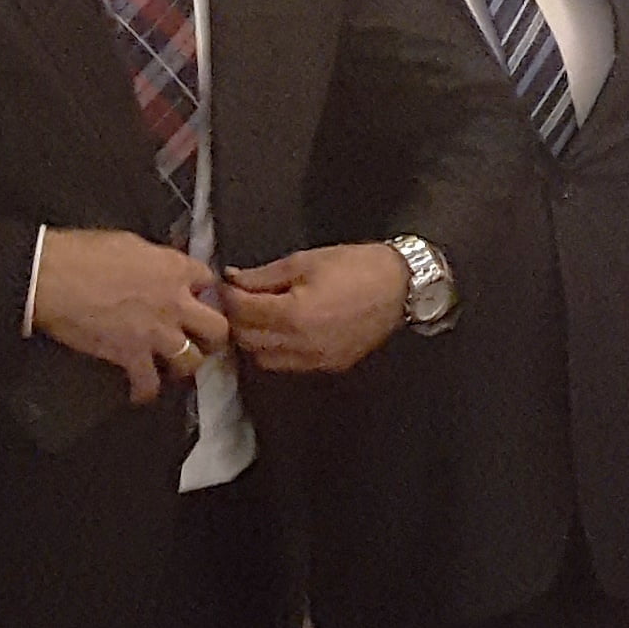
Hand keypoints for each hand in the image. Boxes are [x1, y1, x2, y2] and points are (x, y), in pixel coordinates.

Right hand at [31, 227, 227, 403]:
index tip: (196, 296)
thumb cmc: (81, 253)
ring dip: (185, 364)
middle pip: (218, 327)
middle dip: (212, 335)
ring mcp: (156, 333)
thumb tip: (159, 267)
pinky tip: (141, 391)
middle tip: (202, 338)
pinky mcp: (131, 355)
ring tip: (176, 365)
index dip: (204, 290)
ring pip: (194, 360)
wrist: (50, 278)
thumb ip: (155, 259)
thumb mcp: (130, 242)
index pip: (208, 280)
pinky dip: (145, 390)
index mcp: (174, 269)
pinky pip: (149, 383)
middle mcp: (175, 303)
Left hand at [223, 243, 409, 375]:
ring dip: (254, 338)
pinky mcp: (329, 366)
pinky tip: (282, 330)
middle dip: (236, 318)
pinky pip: (289, 364)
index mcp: (294, 314)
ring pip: (263, 358)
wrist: (403, 286)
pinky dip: (277, 350)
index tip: (225, 285)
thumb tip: (234, 279)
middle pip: (247, 339)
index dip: (228, 296)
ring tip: (259, 316)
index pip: (242, 311)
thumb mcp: (307, 261)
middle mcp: (302, 343)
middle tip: (238, 299)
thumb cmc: (359, 268)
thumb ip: (265, 275)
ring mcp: (316, 359)